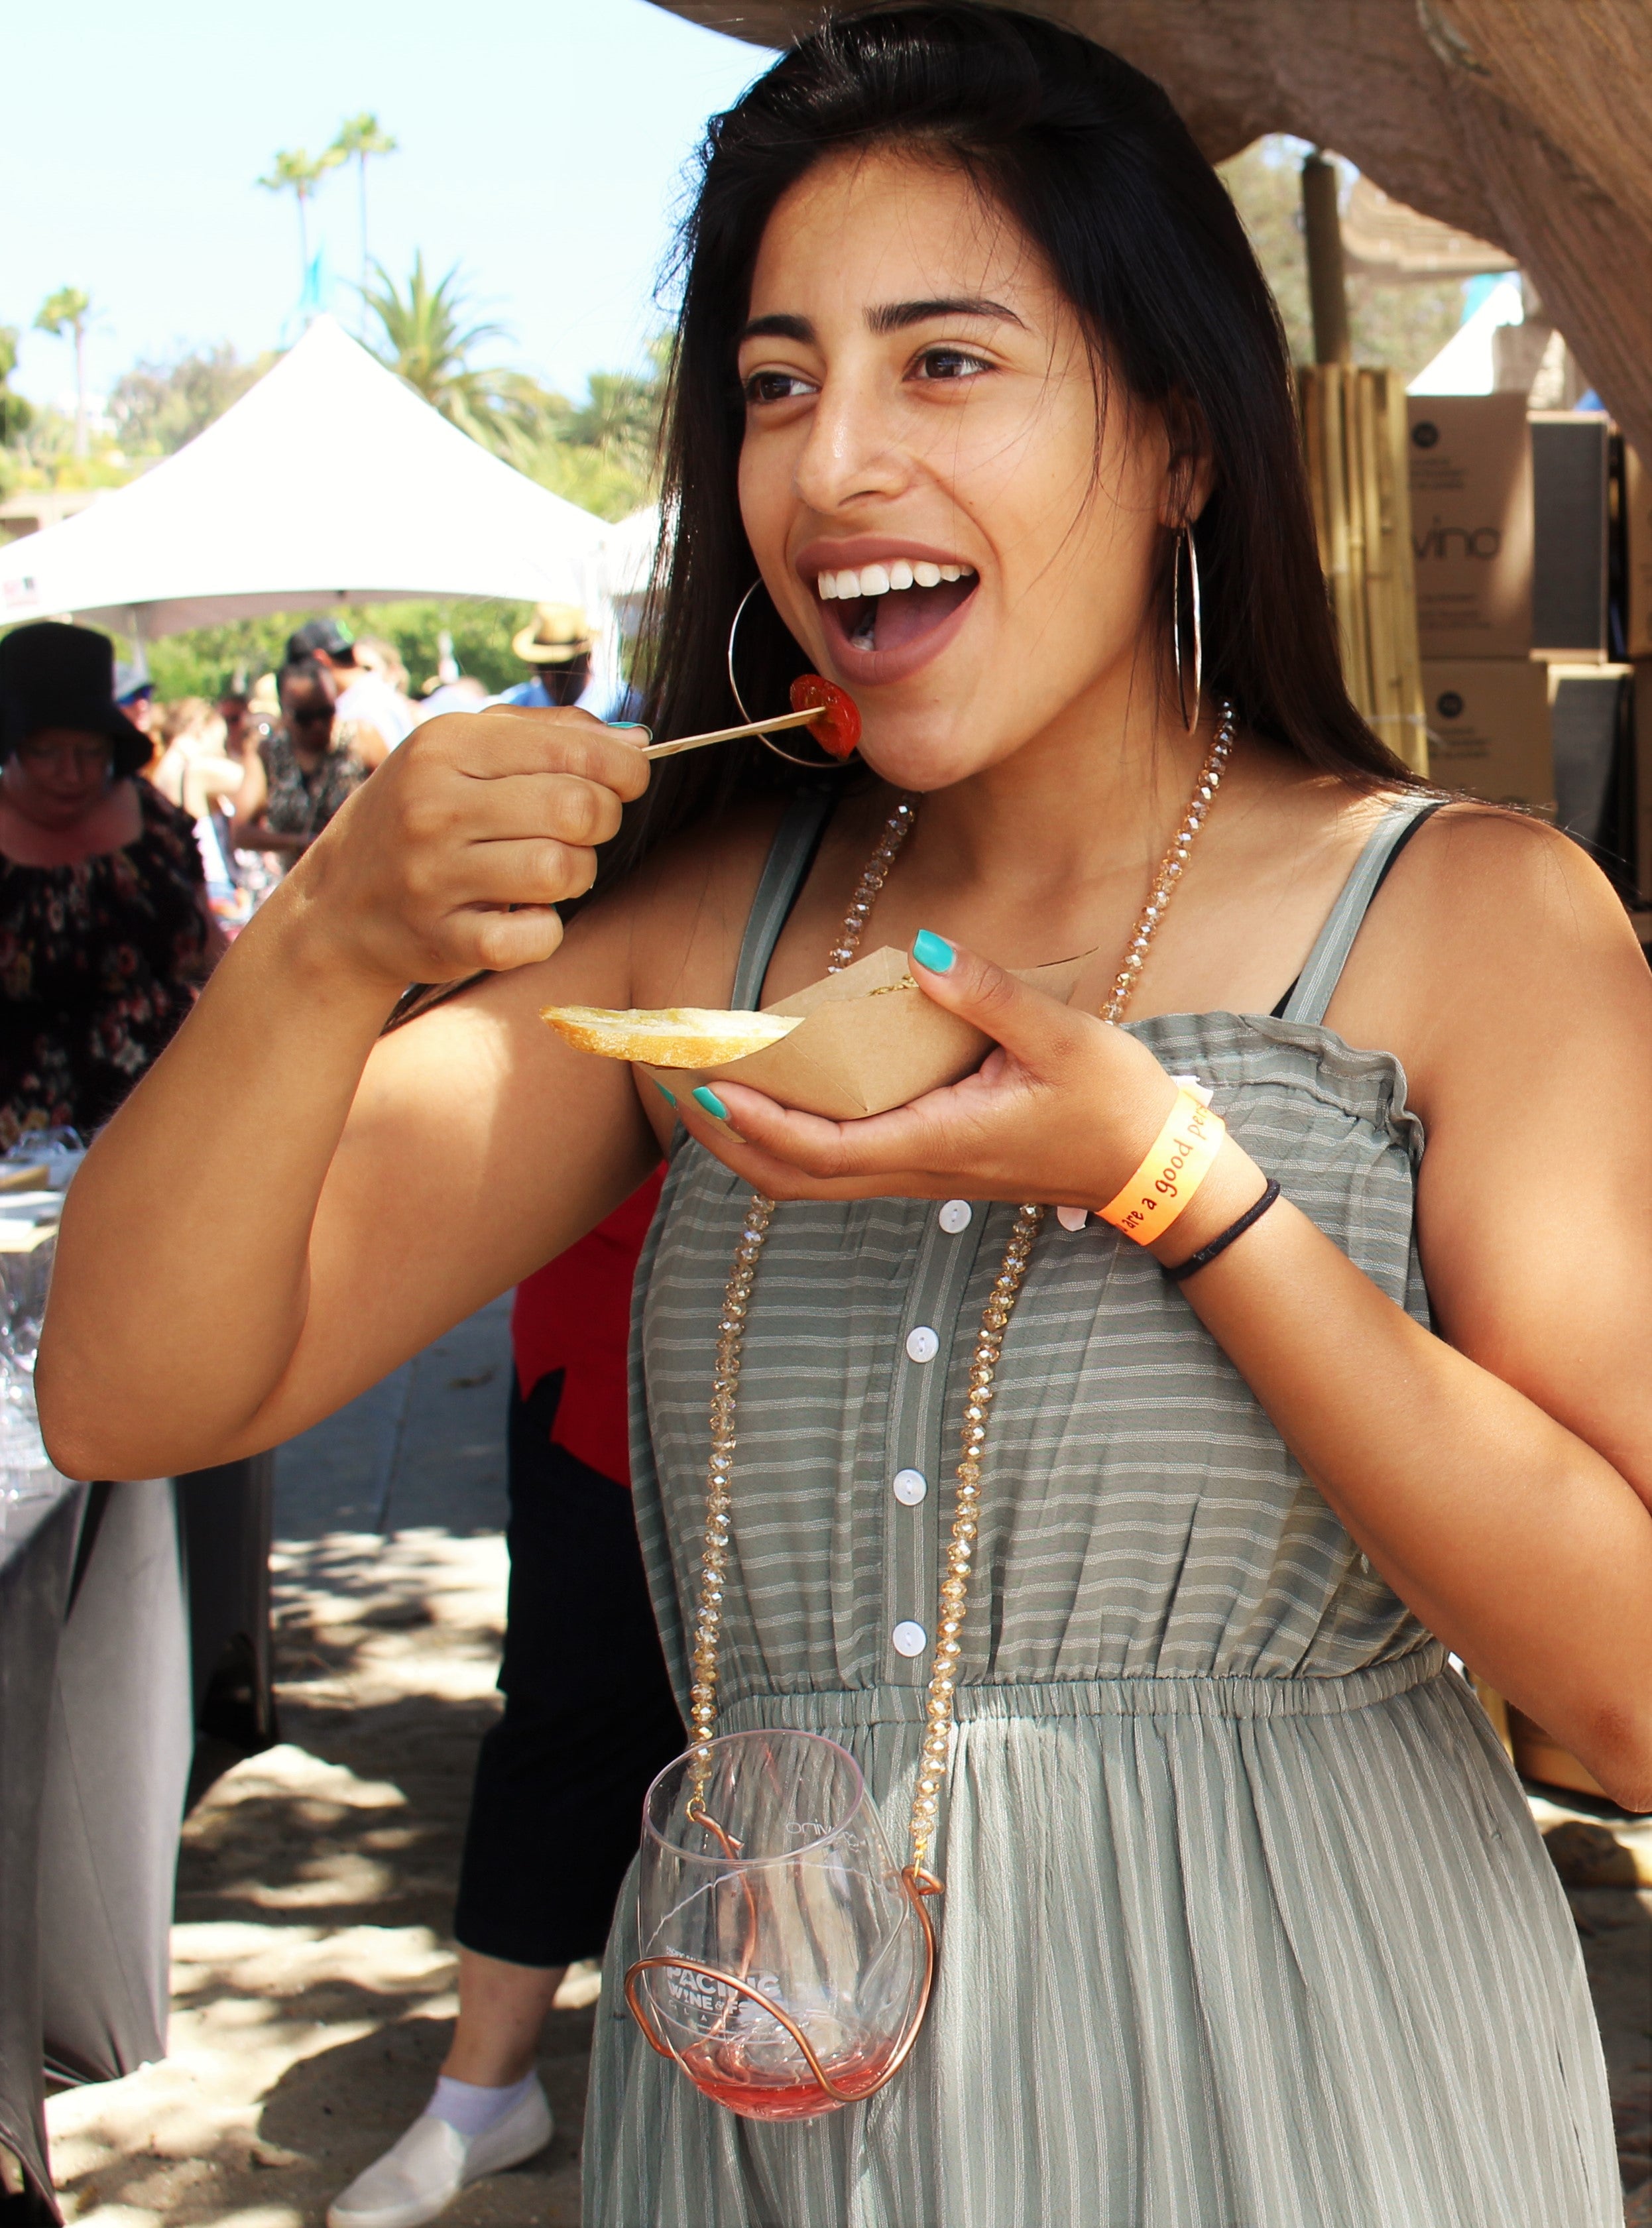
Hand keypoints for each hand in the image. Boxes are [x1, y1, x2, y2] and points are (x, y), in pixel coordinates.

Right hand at [278, 706, 650, 989]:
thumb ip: (548, 734)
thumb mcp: (461, 752)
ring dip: (578, 874)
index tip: (628, 782)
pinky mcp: (444, 939)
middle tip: (586, 828)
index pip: (566, 749)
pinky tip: (524, 915)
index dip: (620, 769)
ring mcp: (434, 876)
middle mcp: (434, 806)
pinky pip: (535, 936)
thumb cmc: (421, 816)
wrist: (338, 905)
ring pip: (562, 870)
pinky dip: (545, 930)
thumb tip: (636, 743)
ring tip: (553, 870)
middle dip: (603, 820)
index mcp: (444, 745)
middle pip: (575, 809)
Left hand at [674, 932, 1212, 1220]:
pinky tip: (779, 1098)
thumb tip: (923, 953)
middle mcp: (919, 1170)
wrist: (1151, 1166)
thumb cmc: (1112, 1102)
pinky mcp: (930, 1166)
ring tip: (710, 1092)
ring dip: (754, 1145)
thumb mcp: (1062, 1036)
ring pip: (814, 1181)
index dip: (761, 1124)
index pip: (826, 1149)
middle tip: (681, 1088)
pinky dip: (792, 1142)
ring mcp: (921, 1175)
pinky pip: (842, 1166)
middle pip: (798, 1179)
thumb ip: (988, 994)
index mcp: (940, 1142)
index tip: (713, 1087)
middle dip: (731, 1141)